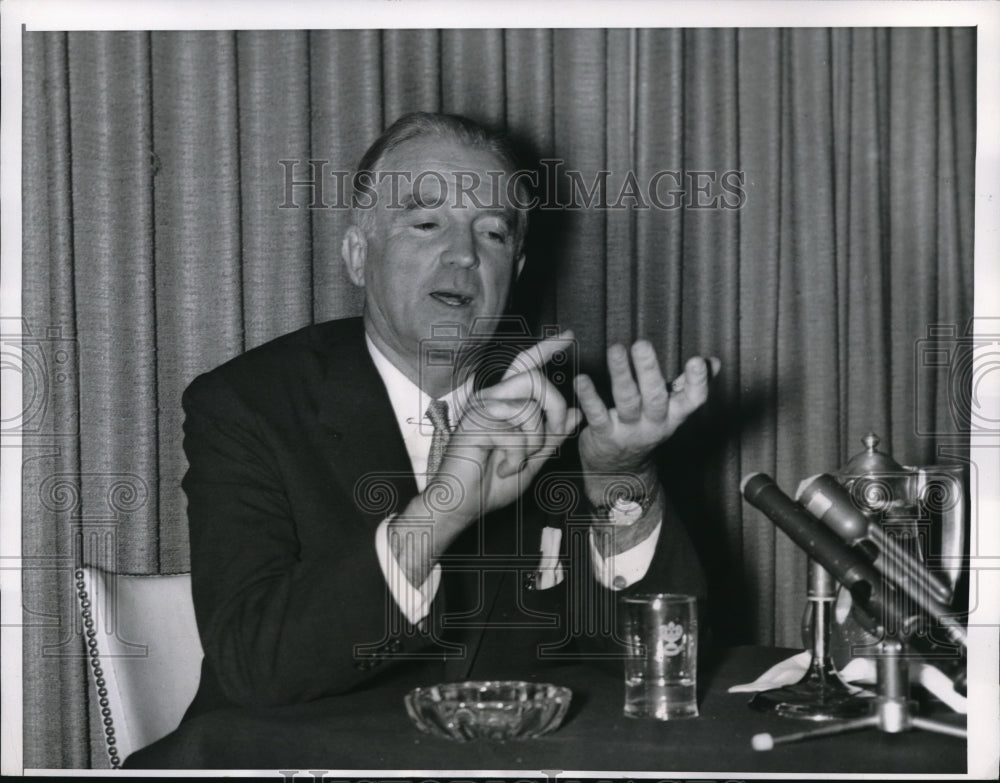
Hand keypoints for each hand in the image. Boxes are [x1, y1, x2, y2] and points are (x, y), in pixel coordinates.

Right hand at [423, 332, 581, 537]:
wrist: (464, 504)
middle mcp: (493, 399)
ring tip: (514, 460)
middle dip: (554, 412)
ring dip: (532, 442)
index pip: (527, 367)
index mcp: (506, 404)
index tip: (568, 336)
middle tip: (544, 443)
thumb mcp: (533, 459)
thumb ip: (553, 436)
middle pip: (538, 381)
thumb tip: (576, 412)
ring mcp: (483, 406)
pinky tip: (501, 466)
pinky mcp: (476, 418)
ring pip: (531, 408)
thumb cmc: (491, 484)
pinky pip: (516, 430)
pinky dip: (517, 455)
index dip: (547, 349)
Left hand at [575, 341, 719, 476]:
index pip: (692, 400)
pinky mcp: (605, 435)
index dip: (697, 382)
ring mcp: (629, 431)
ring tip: (615, 350)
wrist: (620, 472)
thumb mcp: (671, 411)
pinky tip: (581, 379)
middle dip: (649, 370)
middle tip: (641, 344)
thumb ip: (689, 385)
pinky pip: (597, 415)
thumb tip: (713, 362)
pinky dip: (589, 397)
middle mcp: (654, 423)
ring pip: (627, 401)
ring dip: (621, 374)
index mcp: (674, 415)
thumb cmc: (646, 428)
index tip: (696, 361)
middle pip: (655, 396)